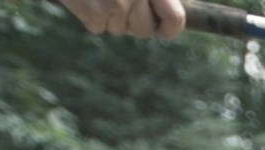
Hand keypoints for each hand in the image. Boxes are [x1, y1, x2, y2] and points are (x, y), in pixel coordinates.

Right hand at [60, 0, 187, 37]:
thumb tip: (167, 16)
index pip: (174, 19)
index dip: (167, 27)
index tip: (159, 25)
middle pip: (143, 29)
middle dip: (133, 20)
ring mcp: (115, 5)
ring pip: (119, 30)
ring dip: (111, 17)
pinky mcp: (92, 12)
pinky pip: (97, 28)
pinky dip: (91, 16)